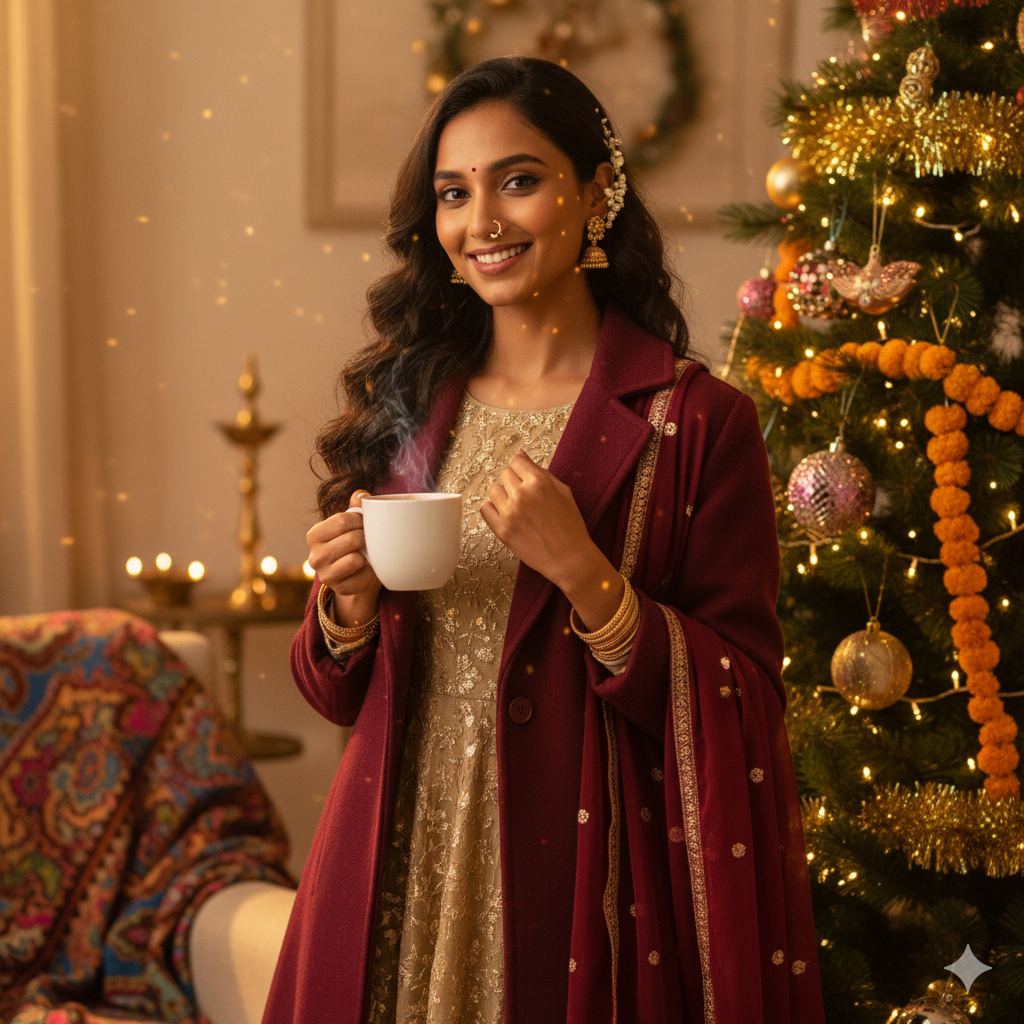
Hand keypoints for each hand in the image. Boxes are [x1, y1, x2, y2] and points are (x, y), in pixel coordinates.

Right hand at [305, 490, 381, 626]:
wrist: (357, 574)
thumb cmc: (354, 543)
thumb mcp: (353, 523)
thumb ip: (356, 507)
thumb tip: (362, 494)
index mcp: (314, 535)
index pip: (342, 520)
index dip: (360, 519)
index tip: (366, 522)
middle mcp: (314, 556)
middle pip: (351, 539)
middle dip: (366, 537)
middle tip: (369, 539)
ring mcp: (325, 575)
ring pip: (355, 559)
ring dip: (366, 555)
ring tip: (366, 554)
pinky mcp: (339, 589)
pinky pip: (363, 576)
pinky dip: (370, 571)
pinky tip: (367, 569)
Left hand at [479, 450, 592, 586]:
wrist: (569, 558)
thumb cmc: (570, 525)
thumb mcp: (563, 491)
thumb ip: (540, 471)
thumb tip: (520, 453)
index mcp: (539, 482)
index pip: (516, 461)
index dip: (522, 469)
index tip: (526, 479)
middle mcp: (522, 494)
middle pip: (505, 475)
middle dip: (514, 483)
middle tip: (527, 499)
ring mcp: (509, 512)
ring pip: (493, 490)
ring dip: (503, 496)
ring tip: (517, 508)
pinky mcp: (501, 529)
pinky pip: (485, 508)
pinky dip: (493, 510)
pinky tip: (507, 516)